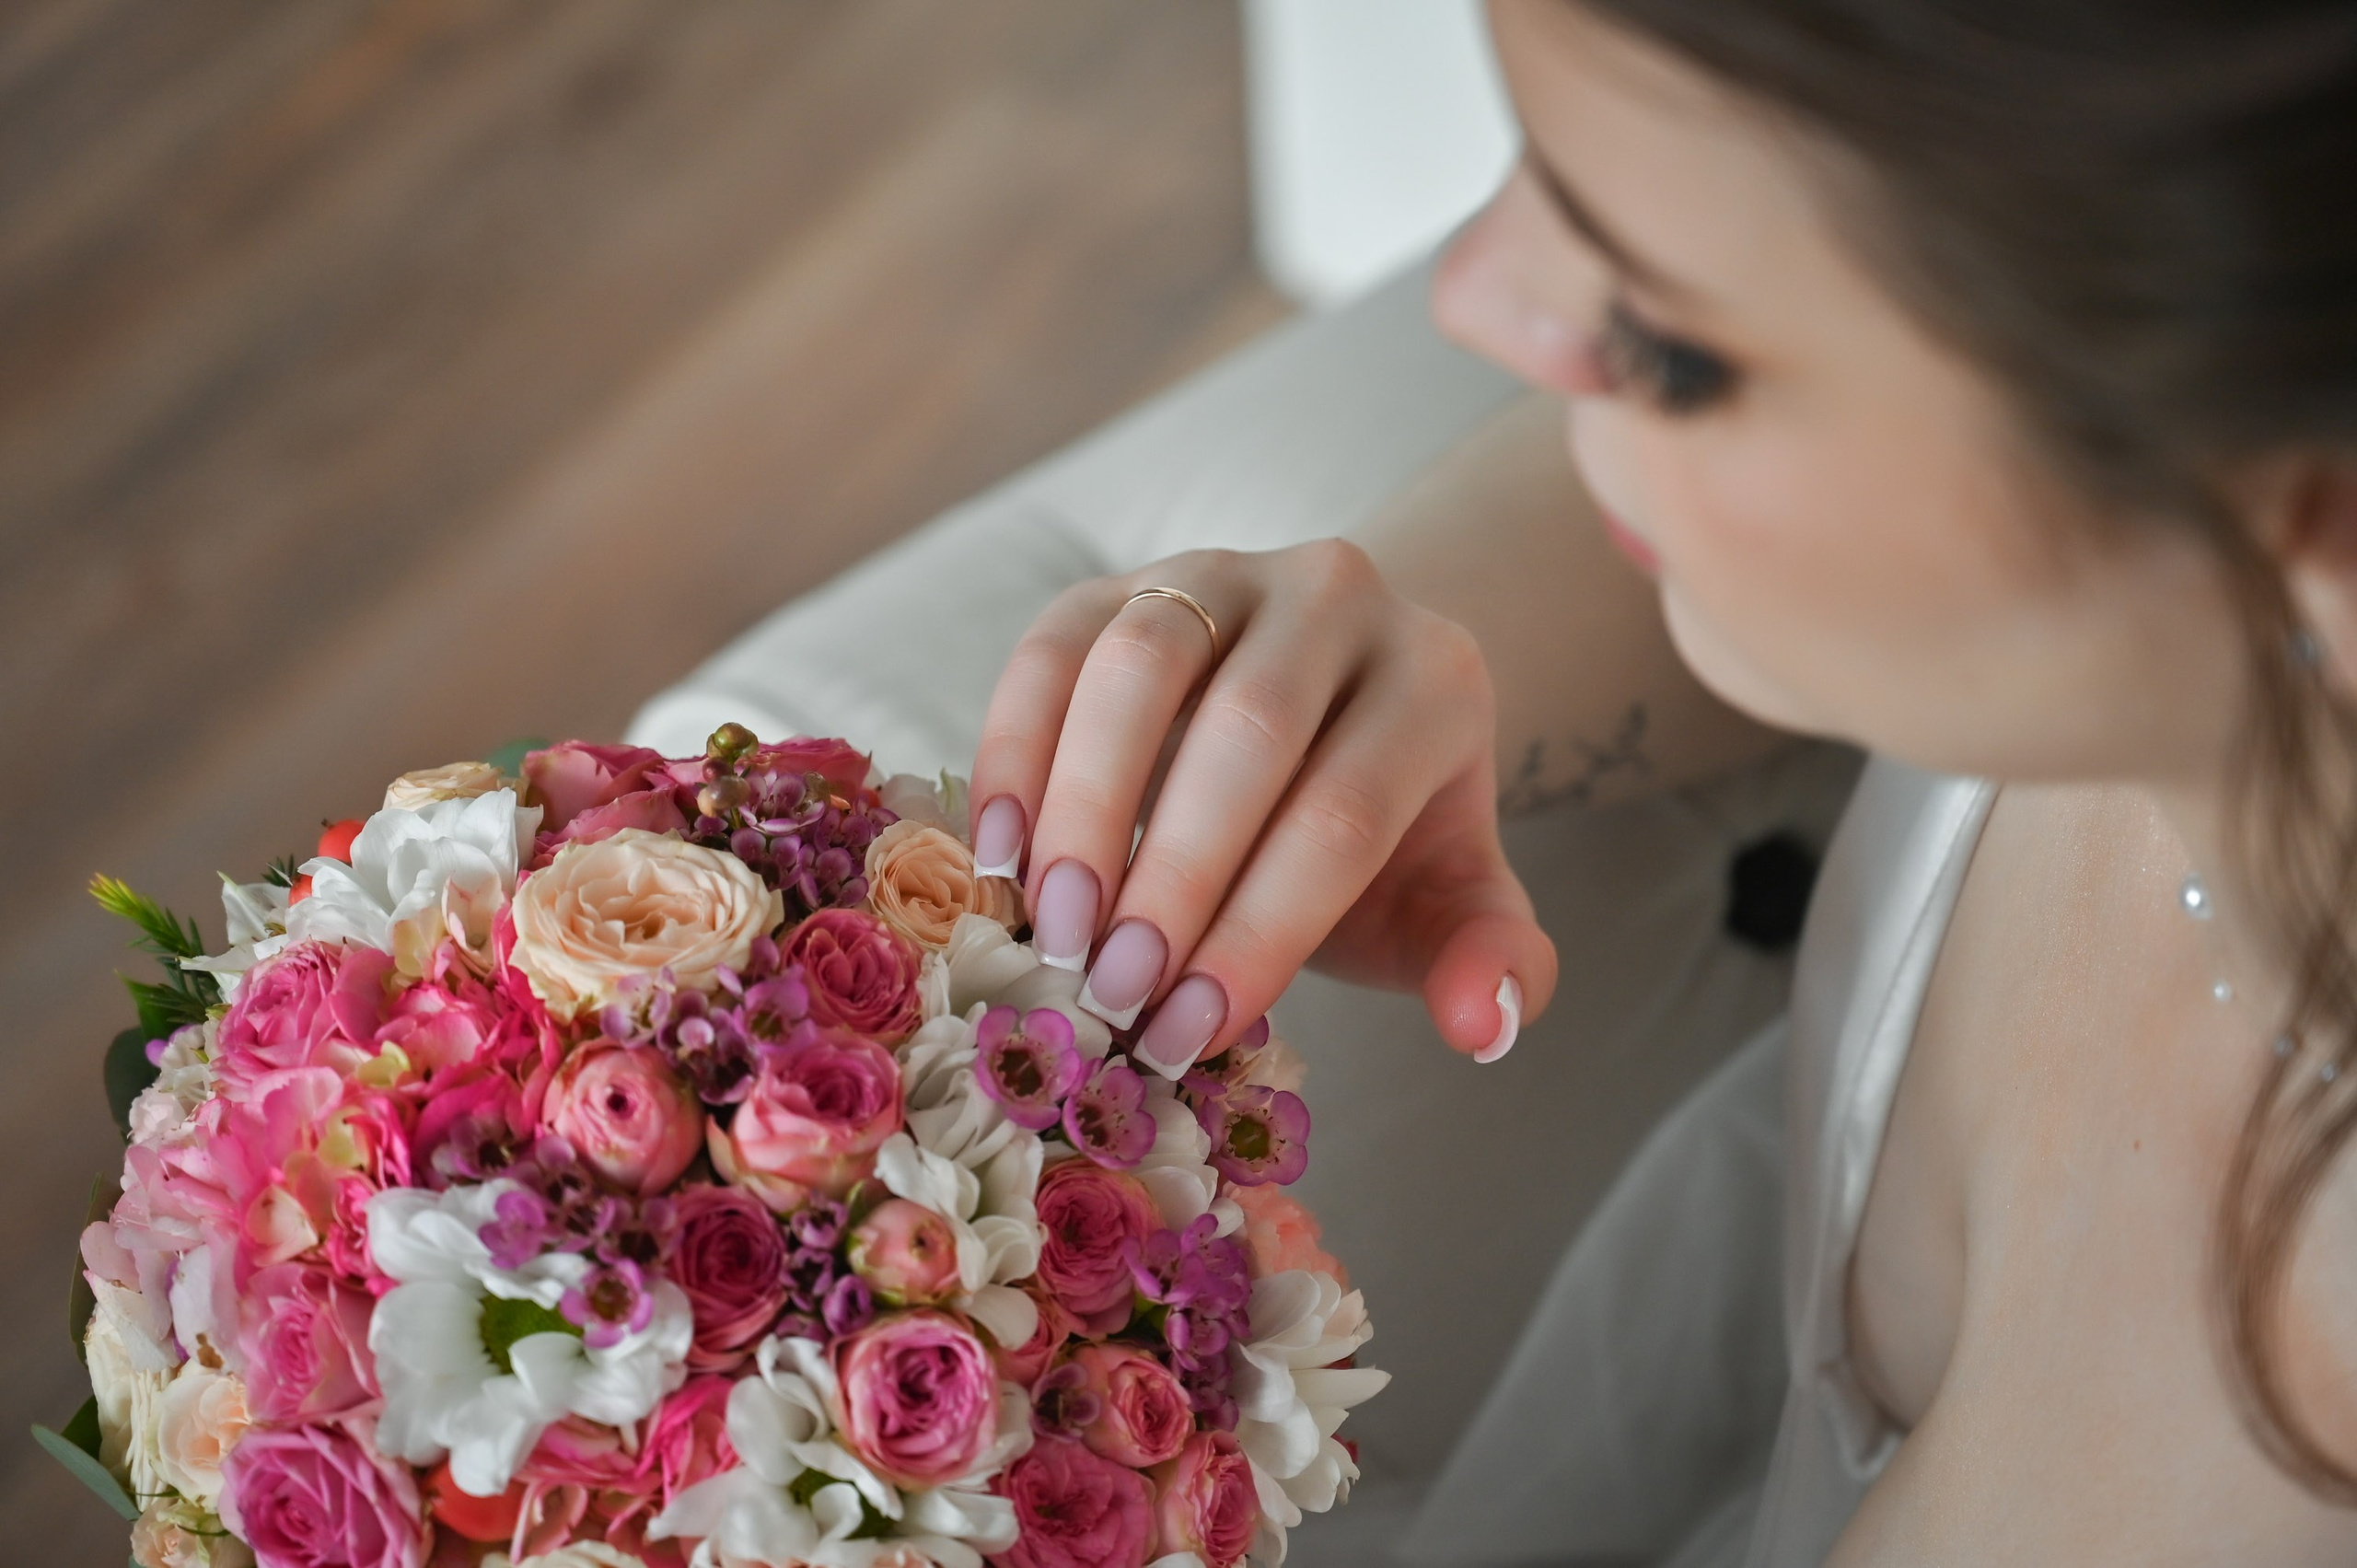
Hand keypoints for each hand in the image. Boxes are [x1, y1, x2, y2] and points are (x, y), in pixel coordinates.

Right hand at [967, 540, 1557, 1074]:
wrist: (1322, 717)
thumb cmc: (1382, 832)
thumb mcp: (1448, 900)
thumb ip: (1487, 960)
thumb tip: (1484, 1024)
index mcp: (1435, 681)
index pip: (1349, 809)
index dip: (1265, 927)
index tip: (1193, 1029)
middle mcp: (1337, 597)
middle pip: (1251, 728)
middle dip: (1175, 874)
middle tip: (1115, 991)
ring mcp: (1221, 573)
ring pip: (1143, 663)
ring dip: (1086, 808)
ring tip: (1055, 931)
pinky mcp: (1117, 583)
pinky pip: (1054, 649)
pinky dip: (1015, 753)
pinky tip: (1000, 860)